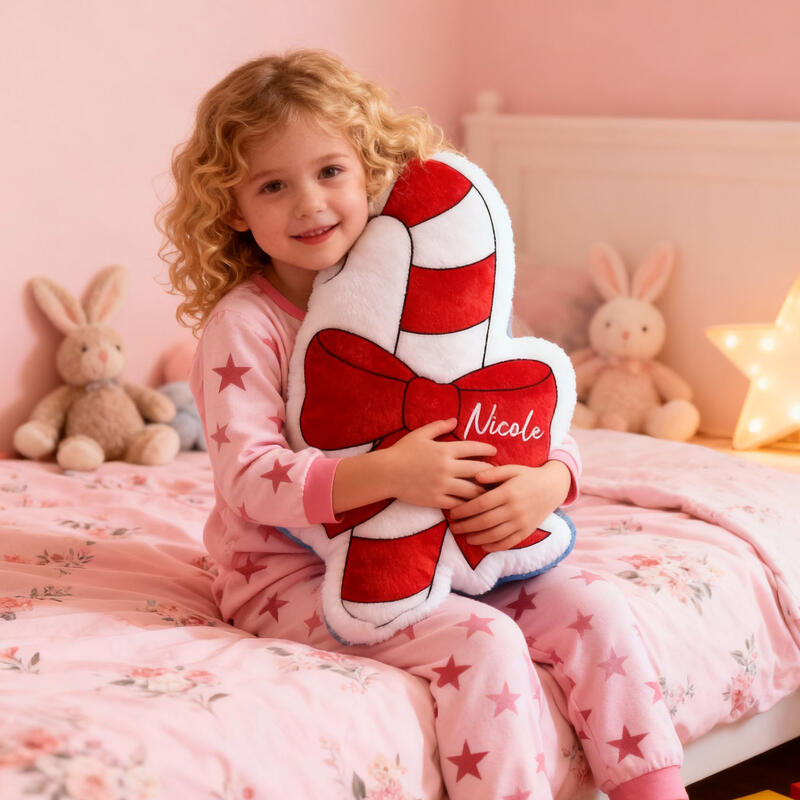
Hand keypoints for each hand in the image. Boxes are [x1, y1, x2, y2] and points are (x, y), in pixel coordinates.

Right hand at [386, 418, 496, 508]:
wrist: (385, 473)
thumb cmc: (402, 451)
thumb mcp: (420, 434)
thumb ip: (439, 427)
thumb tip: (455, 420)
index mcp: (444, 449)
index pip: (473, 448)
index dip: (487, 449)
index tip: (494, 452)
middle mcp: (447, 467)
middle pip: (478, 470)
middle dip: (491, 472)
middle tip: (498, 474)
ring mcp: (442, 485)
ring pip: (472, 490)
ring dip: (483, 490)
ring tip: (490, 492)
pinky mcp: (436, 499)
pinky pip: (458, 504)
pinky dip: (467, 504)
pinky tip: (473, 505)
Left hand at [447, 461, 570, 551]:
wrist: (553, 487)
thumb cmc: (528, 476)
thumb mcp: (512, 469)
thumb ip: (493, 473)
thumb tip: (474, 477)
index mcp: (508, 492)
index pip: (480, 504)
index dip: (464, 510)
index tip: (452, 513)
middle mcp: (514, 509)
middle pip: (485, 521)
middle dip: (466, 526)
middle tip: (453, 528)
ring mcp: (522, 522)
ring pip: (495, 535)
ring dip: (477, 538)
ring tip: (465, 537)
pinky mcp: (527, 531)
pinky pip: (509, 542)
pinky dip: (495, 546)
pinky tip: (483, 546)